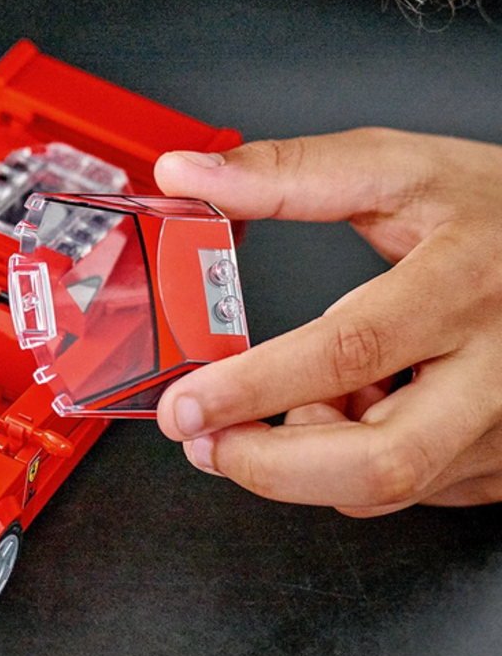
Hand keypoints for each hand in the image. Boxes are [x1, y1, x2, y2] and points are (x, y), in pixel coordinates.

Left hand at [154, 128, 501, 515]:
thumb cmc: (494, 208)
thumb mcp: (394, 168)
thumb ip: (285, 174)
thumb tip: (186, 174)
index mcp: (462, 284)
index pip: (350, 349)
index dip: (257, 387)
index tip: (188, 404)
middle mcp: (498, 368)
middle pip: (382, 460)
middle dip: (271, 467)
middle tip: (205, 444)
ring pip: (391, 485)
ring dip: (307, 462)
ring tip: (280, 406)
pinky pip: (413, 487)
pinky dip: (351, 462)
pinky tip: (344, 412)